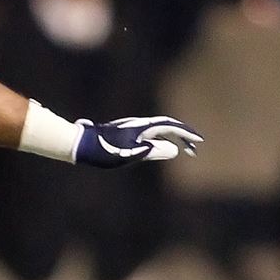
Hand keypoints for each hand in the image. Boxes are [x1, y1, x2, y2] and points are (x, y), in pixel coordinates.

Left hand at [74, 116, 202, 168]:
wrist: (81, 144)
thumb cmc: (104, 150)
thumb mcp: (130, 154)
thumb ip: (152, 151)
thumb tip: (173, 150)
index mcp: (143, 128)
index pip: (170, 128)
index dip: (186, 134)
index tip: (199, 142)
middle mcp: (139, 125)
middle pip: (166, 127)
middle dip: (182, 136)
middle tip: (194, 148)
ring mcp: (131, 128)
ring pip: (157, 130)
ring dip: (172, 138)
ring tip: (181, 149)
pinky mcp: (125, 134)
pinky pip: (149, 134)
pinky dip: (160, 139)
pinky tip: (158, 148)